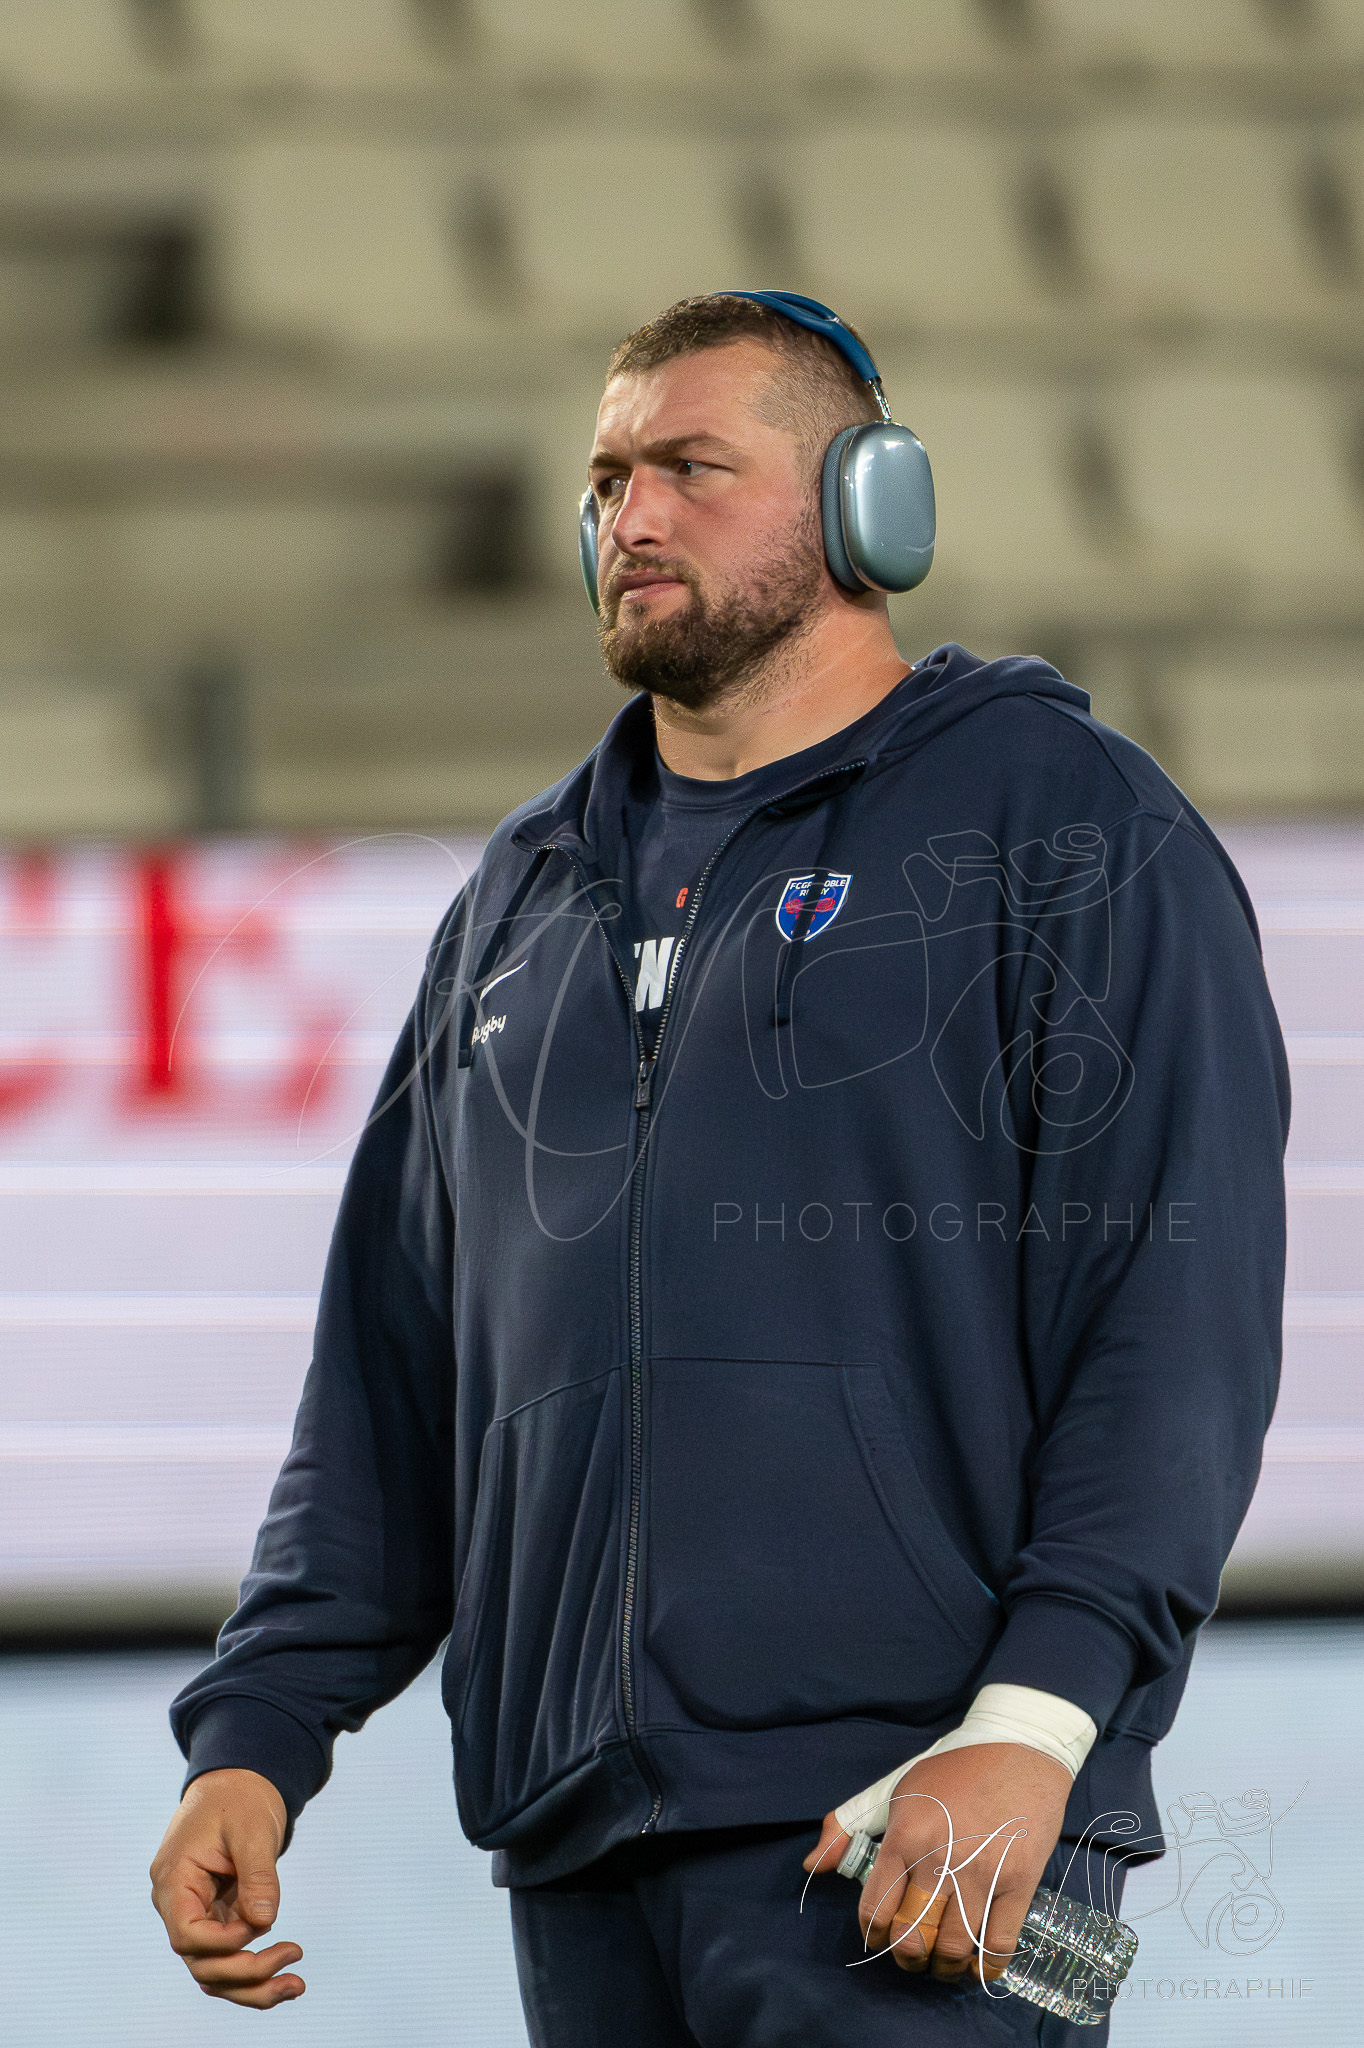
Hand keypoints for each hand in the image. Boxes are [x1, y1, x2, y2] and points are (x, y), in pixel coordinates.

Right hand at [150, 1767, 303, 2008]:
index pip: (187, 1935)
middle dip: (246, 1973)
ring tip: (297, 1986)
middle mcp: (178, 1905)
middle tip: (294, 1959)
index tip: (259, 1927)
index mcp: (173, 1880)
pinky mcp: (216, 1918)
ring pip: (214, 1971)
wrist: (238, 1780)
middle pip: (201, 1964)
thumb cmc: (240, 1797)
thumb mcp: (252, 1828)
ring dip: (252, 1986)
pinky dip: (254, 1970)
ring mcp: (196, 1915)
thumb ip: (257, 1875)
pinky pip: (228, 1957)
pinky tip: (286, 1976)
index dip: (223, 1943)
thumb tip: (264, 1922)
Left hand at [803, 1742, 1071, 1981]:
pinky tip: (976, 1964)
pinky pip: (998, 1945)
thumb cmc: (954, 1769)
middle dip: (907, 1958)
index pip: (875, 1909)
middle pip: (912, 1937)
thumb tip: (812, 1864)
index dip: (874, 1936)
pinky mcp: (1019, 1882)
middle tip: (913, 1957)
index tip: (882, 1939)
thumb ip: (849, 1824)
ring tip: (942, 1964)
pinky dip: (984, 1968)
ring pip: (952, 1948)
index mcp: (904, 1835)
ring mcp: (981, 1872)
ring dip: (943, 1969)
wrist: (1019, 1746)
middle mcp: (938, 1857)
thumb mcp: (895, 1787)